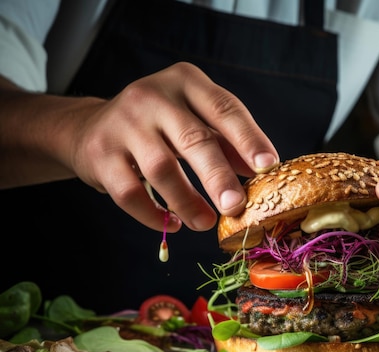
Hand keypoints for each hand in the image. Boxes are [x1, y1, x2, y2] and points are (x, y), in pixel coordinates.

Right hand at [66, 62, 278, 231]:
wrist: (89, 127)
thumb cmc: (157, 126)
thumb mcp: (193, 120)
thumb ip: (226, 141)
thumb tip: (262, 169)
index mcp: (185, 82)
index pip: (224, 108)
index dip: (249, 138)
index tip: (268, 165)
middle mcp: (152, 96)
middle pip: (193, 139)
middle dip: (218, 177)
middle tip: (237, 206)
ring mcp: (123, 124)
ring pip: (161, 169)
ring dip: (188, 202)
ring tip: (205, 222)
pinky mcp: (100, 154)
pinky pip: (130, 192)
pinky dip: (154, 214)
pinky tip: (172, 223)